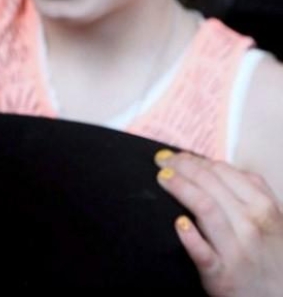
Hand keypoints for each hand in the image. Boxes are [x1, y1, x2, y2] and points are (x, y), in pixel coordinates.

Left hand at [154, 149, 282, 296]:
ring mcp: (237, 251)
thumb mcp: (271, 220)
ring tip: (162, 178)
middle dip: (182, 167)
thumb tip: (215, 166)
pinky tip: (178, 223)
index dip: (195, 159)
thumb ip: (250, 192)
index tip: (176, 155)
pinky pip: (203, 253)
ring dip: (181, 189)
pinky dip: (191, 237)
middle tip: (160, 161)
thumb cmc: (270, 256)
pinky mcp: (222, 276)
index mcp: (262, 207)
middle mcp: (251, 225)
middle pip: (210, 184)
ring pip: (206, 208)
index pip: (223, 171)